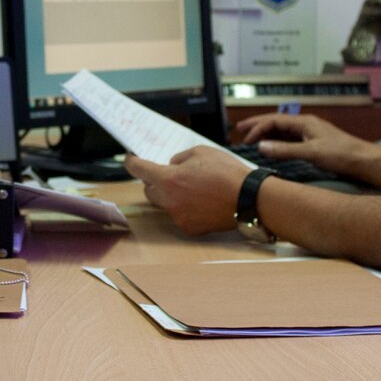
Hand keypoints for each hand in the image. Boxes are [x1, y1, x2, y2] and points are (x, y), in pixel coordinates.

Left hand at [126, 147, 250, 235]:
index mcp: (169, 179)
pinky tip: (202, 202)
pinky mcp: (189, 228)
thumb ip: (180, 158)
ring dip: (171, 195)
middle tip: (169, 174)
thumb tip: (172, 166)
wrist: (249, 198)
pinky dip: (185, 208)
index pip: (138, 170)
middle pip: (149, 191)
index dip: (131, 162)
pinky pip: (180, 215)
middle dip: (154, 182)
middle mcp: (169, 200)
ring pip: (165, 204)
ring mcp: (178, 217)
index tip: (131, 159)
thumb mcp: (201, 152)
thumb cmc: (227, 173)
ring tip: (193, 188)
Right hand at [232, 112, 370, 175]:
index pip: (274, 121)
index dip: (257, 128)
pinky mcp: (315, 144)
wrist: (365, 161)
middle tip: (240, 130)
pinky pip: (291, 139)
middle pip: (277, 122)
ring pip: (283, 131)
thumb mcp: (311, 153)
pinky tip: (273, 148)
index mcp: (304, 122)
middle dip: (258, 125)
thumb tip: (260, 146)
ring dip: (267, 134)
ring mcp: (311, 134)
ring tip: (252, 139)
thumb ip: (285, 150)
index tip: (244, 139)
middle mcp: (306, 125)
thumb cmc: (341, 155)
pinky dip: (278, 142)